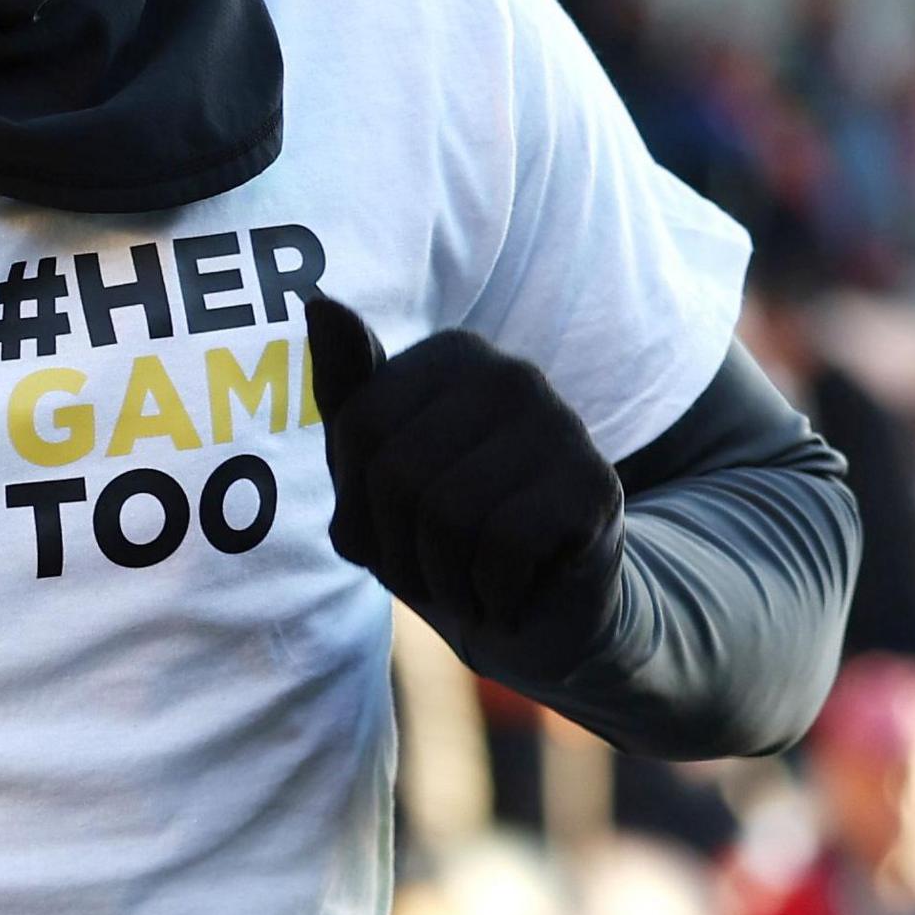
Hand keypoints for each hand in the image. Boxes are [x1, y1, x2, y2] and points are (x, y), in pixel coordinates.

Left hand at [307, 296, 625, 672]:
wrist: (545, 612)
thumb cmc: (445, 536)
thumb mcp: (376, 473)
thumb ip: (347, 394)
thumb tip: (319, 303)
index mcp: (451, 355)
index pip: (358, 427)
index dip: (354, 508)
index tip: (385, 538)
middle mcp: (509, 373)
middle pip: (398, 473)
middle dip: (397, 552)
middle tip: (430, 576)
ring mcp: (561, 423)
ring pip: (447, 515)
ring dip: (444, 582)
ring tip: (468, 587)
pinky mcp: (595, 484)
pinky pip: (502, 548)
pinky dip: (492, 595)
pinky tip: (510, 595)